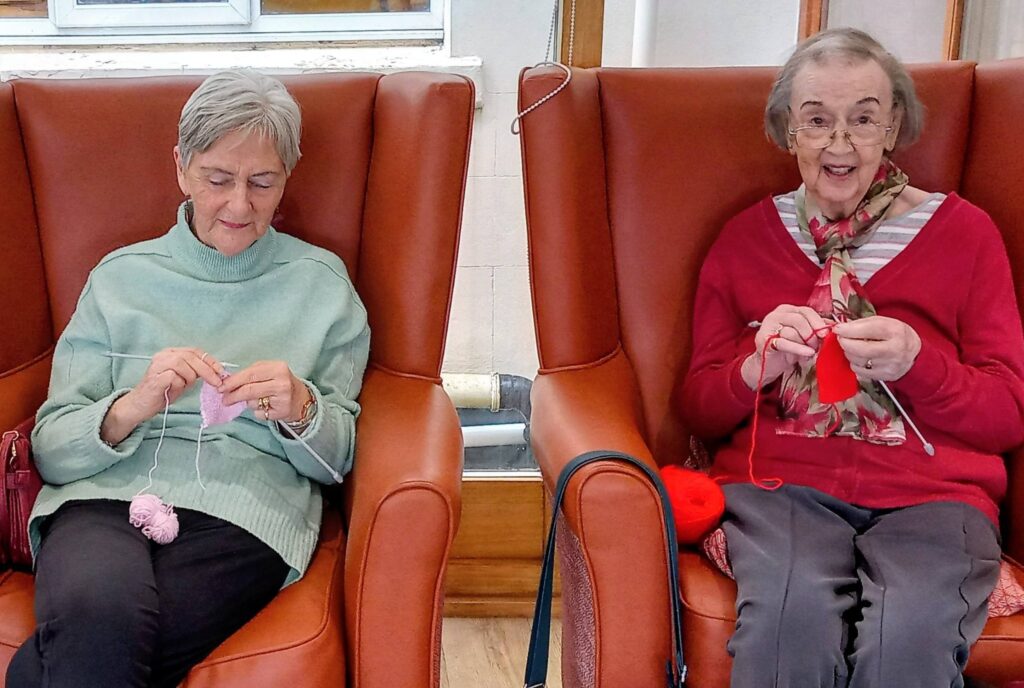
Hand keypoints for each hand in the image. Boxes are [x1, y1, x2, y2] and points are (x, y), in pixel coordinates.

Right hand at [103, 347, 223, 445]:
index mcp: (171, 353)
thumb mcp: (183, 379)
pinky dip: (178, 386)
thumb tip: (216, 372)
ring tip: (182, 387)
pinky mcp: (154, 377)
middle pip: (191, 357)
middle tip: (217, 383)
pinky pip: (175, 378)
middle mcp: (163, 355)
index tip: (221, 371)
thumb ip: (195, 372)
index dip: (210, 361)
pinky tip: (171, 390)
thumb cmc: (162, 392)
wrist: (140, 406)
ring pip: (184, 366)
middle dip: (208, 371)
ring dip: (189, 379)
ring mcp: (157, 365)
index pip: (195, 351)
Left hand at [218, 360, 311, 422]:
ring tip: (255, 399)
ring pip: (253, 402)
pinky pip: (259, 413)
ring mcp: (283, 398)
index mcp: (278, 368)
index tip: (221, 387)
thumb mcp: (269, 371)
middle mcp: (282, 383)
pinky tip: (266, 406)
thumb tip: (227, 382)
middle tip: (225, 399)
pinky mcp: (281, 412)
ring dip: (248, 402)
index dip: (233, 381)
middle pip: (250, 390)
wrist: (300, 399)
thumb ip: (251, 374)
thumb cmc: (280, 382)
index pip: (250, 374)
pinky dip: (257, 411)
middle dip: (234, 395)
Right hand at [741, 305, 830, 389]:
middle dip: (811, 334)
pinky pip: (784, 343)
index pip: (806, 311)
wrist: (767, 365)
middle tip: (817, 346)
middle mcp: (776, 315)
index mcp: (786, 310)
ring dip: (804, 344)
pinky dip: (798, 349)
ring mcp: (768, 327)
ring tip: (809, 353)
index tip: (826, 334)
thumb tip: (831, 326)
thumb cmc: (786, 349)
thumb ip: (815, 329)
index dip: (818, 322)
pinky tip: (807, 354)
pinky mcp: (764, 340)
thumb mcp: (803, 337)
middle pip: (799, 319)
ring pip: (792, 332)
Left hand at [833, 316, 920, 380]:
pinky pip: (859, 371)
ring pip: (858, 361)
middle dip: (845, 343)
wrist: (915, 355)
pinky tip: (860, 358)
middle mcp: (895, 350)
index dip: (849, 330)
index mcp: (895, 331)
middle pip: (861, 349)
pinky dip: (855, 363)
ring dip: (849, 353)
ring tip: (853, 347)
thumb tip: (840, 328)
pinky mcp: (885, 377)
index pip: (869, 330)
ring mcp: (890, 365)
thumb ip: (863, 323)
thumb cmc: (895, 335)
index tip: (837, 329)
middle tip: (841, 338)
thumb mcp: (885, 322)